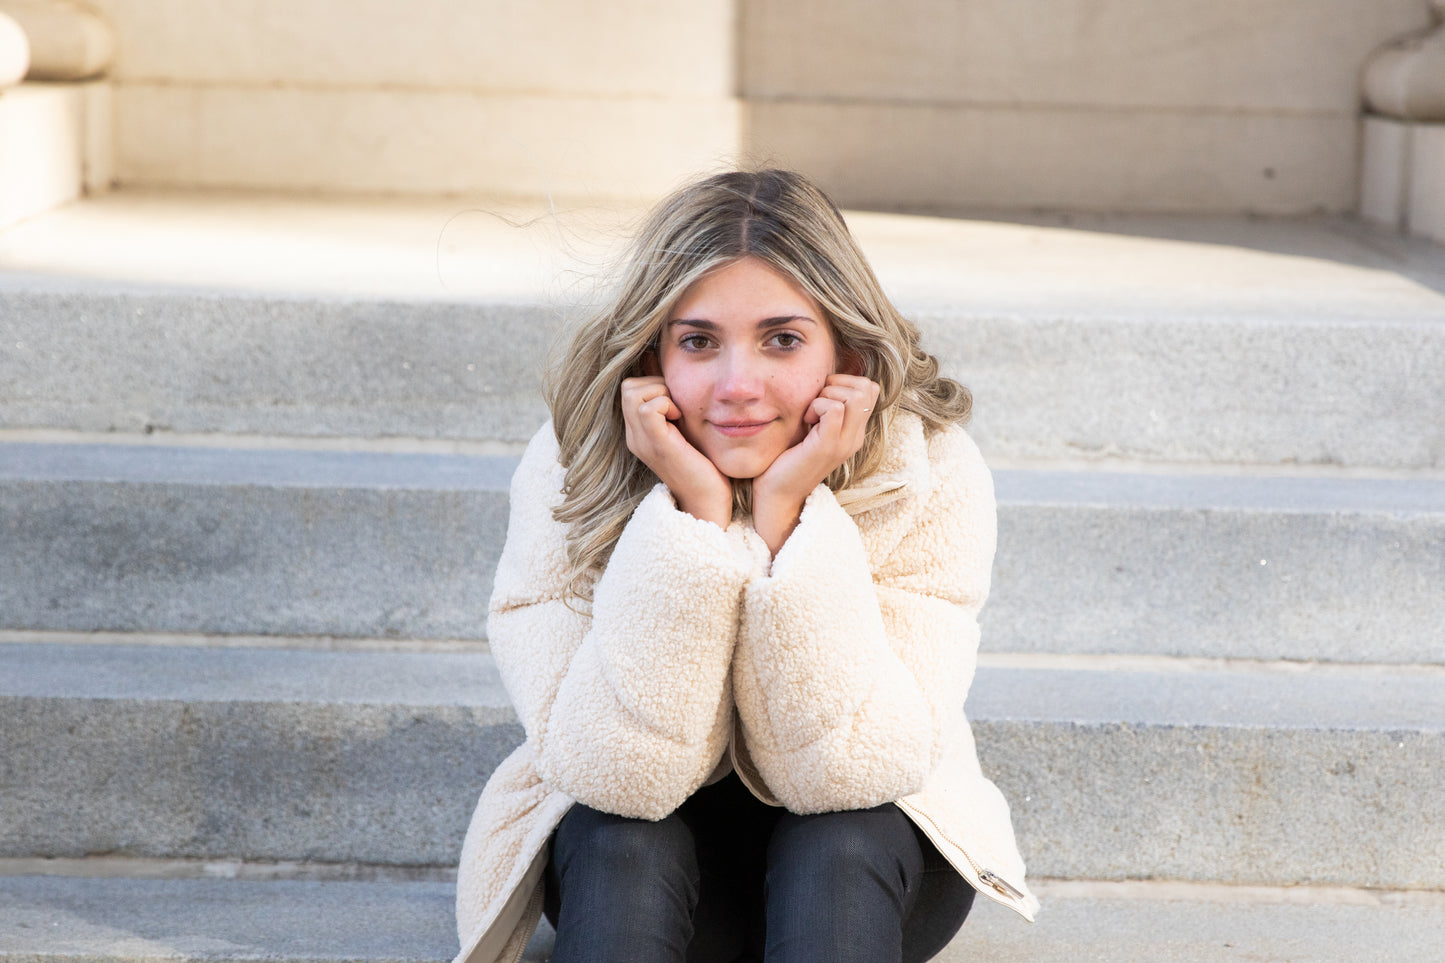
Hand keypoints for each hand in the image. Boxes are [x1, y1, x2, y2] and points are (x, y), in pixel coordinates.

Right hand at [621, 376, 732, 526]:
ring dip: (661, 393)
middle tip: (677, 405)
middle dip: (656, 384)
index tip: (676, 404)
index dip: (654, 385)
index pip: (630, 390)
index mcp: (639, 434)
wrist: (707, 501)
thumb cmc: (704, 466)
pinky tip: (680, 419)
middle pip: (628, 388)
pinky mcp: (657, 445)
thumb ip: (675, 412)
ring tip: (678, 413)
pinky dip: (666, 404)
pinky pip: (647, 409)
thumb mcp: (684, 432)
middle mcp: (635, 437)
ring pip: (632, 393)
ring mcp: (642, 441)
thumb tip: (679, 383)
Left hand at [752, 374, 880, 554]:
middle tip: (816, 402)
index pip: (870, 389)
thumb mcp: (813, 428)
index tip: (821, 396)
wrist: (778, 495)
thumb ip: (824, 408)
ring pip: (855, 396)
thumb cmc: (788, 458)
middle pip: (868, 388)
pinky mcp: (827, 446)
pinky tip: (805, 421)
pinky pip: (834, 409)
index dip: (846, 382)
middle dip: (838, 384)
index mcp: (854, 432)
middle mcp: (855, 437)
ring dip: (827, 395)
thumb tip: (823, 379)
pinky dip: (817, 406)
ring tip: (810, 414)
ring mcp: (844, 443)